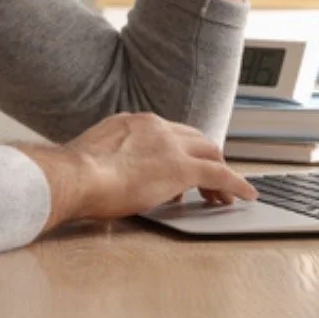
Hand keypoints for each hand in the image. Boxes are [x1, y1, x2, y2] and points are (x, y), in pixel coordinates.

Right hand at [21, 112, 257, 231]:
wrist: (75, 175)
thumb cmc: (73, 175)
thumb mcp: (91, 158)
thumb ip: (107, 161)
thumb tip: (105, 176)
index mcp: (132, 122)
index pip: (167, 133)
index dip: (178, 152)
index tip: (180, 168)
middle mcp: (154, 126)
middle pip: (194, 138)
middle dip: (205, 158)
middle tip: (210, 182)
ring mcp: (170, 145)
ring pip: (210, 152)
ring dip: (220, 173)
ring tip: (225, 195)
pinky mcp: (182, 168)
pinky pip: (219, 174)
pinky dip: (236, 184)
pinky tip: (245, 195)